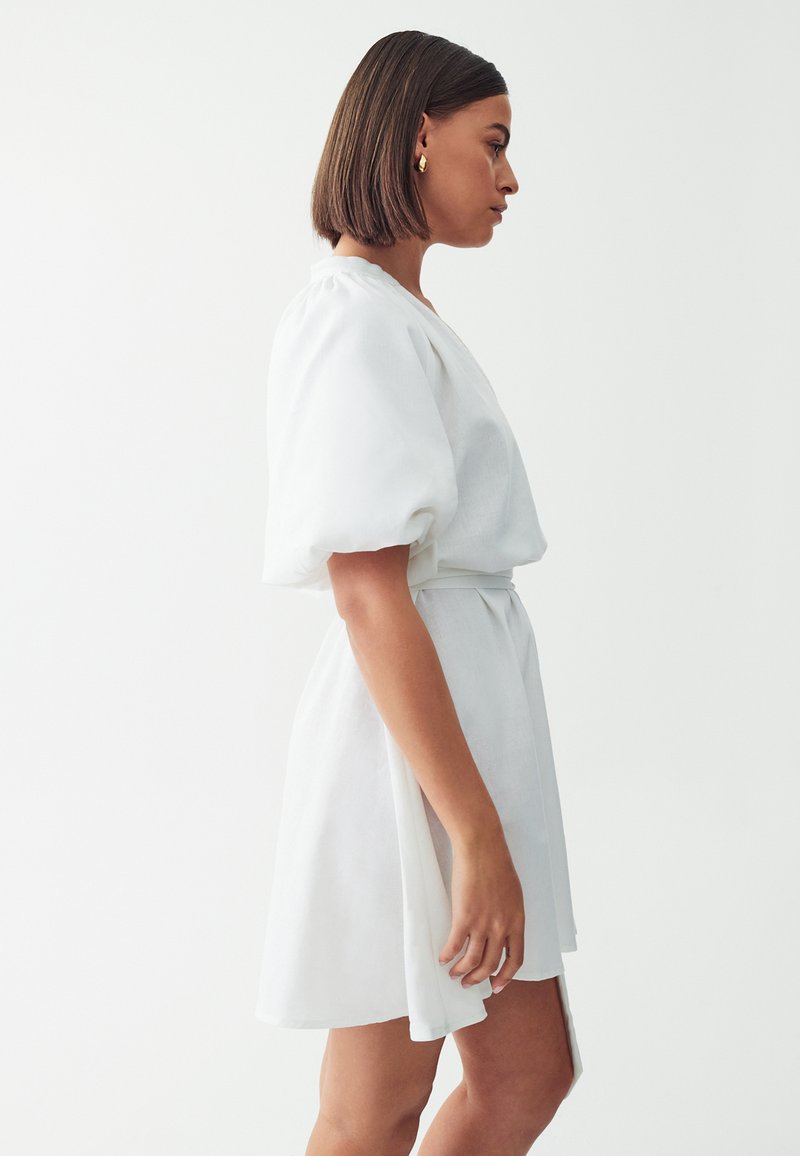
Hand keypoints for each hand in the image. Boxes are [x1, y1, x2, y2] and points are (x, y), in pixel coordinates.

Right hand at [439, 833, 524, 993]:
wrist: (482, 848)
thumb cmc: (497, 865)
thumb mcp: (513, 894)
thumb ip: (509, 915)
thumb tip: (502, 930)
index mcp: (517, 921)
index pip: (515, 959)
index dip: (506, 977)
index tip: (497, 986)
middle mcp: (501, 927)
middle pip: (491, 964)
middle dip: (478, 978)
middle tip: (468, 983)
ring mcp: (482, 923)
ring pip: (472, 960)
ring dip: (461, 971)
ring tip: (454, 974)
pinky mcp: (464, 917)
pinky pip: (454, 945)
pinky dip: (448, 955)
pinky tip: (443, 958)